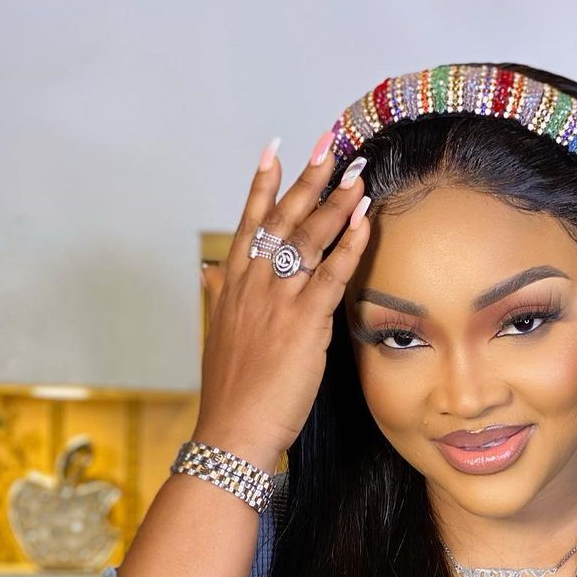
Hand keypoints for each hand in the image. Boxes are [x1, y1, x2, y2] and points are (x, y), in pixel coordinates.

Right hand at [195, 132, 372, 468]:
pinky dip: (349, 245)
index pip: (249, 224)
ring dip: (336, 205)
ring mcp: (276, 302)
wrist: (231, 431)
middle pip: (282, 220)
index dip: (262, 185)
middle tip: (329, 146)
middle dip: (307, 180)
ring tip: (358, 177)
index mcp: (231, 287)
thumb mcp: (218, 337)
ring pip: (308, 240)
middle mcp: (252, 286)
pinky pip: (330, 275)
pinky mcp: (302, 324)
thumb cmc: (230, 394)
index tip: (275, 149)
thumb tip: (210, 272)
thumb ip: (219, 298)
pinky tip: (366, 223)